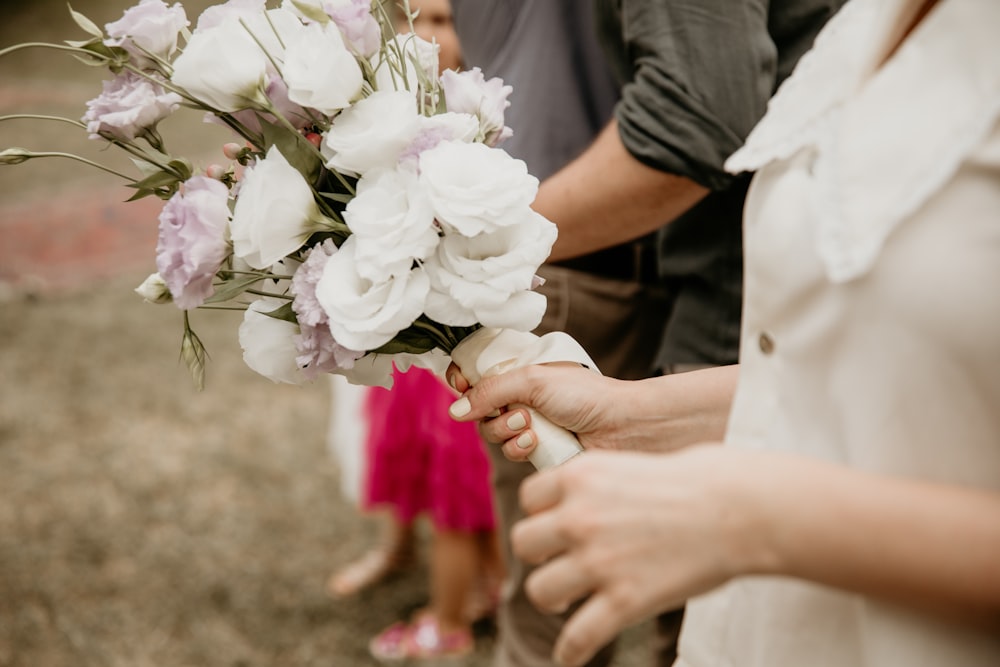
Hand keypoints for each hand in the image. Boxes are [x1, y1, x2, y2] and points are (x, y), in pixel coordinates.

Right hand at [447, 362, 638, 461]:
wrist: (620, 427)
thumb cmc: (585, 395)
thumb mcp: (533, 381)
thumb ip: (490, 391)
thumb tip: (454, 411)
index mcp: (520, 371)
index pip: (477, 371)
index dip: (464, 379)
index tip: (461, 384)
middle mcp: (521, 396)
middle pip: (479, 408)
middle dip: (493, 414)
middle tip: (521, 413)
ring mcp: (528, 423)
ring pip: (492, 433)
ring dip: (507, 432)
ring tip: (533, 428)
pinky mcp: (536, 450)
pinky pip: (509, 453)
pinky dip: (519, 449)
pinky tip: (538, 444)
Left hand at [511, 446, 761, 666]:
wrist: (738, 510)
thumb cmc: (697, 482)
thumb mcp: (630, 464)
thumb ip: (597, 486)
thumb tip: (581, 501)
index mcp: (581, 476)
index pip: (530, 498)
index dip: (542, 512)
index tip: (556, 523)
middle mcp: (581, 517)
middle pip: (524, 543)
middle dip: (539, 554)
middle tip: (559, 560)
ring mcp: (600, 561)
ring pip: (540, 589)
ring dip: (551, 597)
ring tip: (566, 599)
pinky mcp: (624, 600)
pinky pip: (578, 636)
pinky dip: (570, 651)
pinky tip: (570, 656)